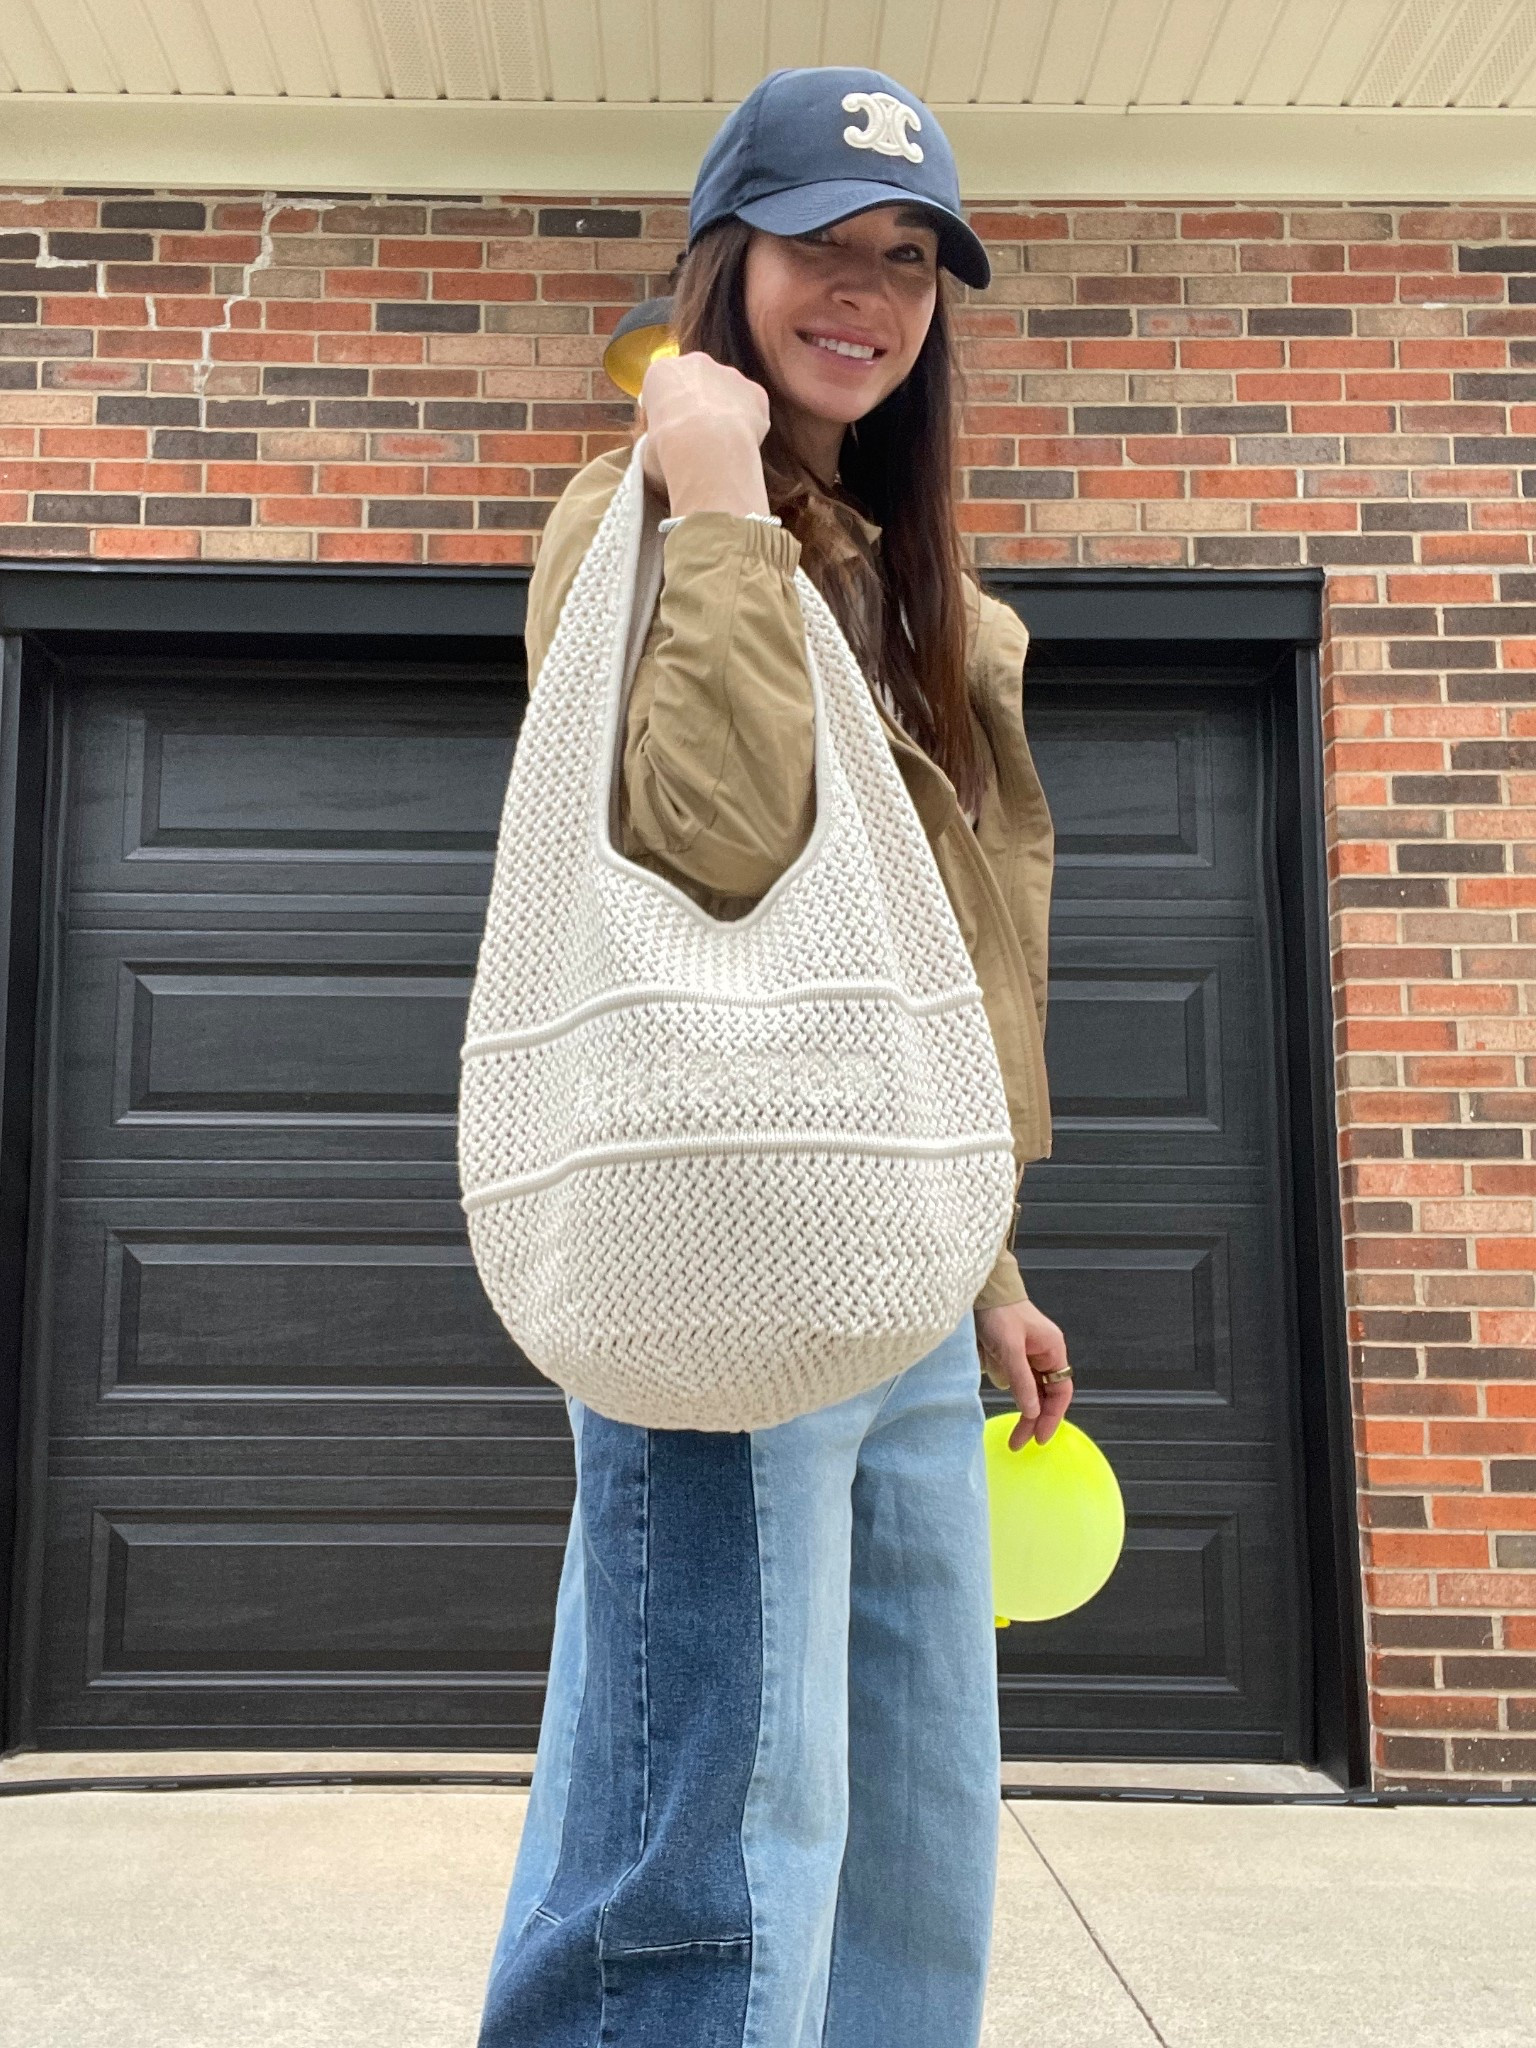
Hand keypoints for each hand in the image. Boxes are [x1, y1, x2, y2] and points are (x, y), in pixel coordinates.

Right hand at [634, 350, 771, 517]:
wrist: (706, 451)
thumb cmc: (666, 452)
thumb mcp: (646, 450)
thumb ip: (654, 441)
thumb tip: (659, 454)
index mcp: (661, 371)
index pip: (662, 389)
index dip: (665, 415)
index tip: (668, 438)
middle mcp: (697, 363)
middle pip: (698, 384)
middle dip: (699, 407)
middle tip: (699, 441)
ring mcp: (730, 374)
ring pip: (728, 394)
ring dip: (725, 415)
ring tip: (722, 448)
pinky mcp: (755, 391)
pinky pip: (751, 409)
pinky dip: (749, 426)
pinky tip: (741, 447)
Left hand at [974, 1297, 1072, 1449]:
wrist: (981, 1290)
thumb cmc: (998, 1312)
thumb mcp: (1009, 1348)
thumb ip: (1022, 1381)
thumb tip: (1032, 1412)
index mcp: (1052, 1351)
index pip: (1060, 1392)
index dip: (1052, 1417)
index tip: (1039, 1438)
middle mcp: (1045, 1355)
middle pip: (1047, 1395)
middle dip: (1035, 1420)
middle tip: (1019, 1443)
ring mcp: (1029, 1355)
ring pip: (1032, 1391)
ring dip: (1024, 1410)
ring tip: (1013, 1433)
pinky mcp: (1013, 1355)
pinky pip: (1019, 1381)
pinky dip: (1015, 1395)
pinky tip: (1006, 1404)